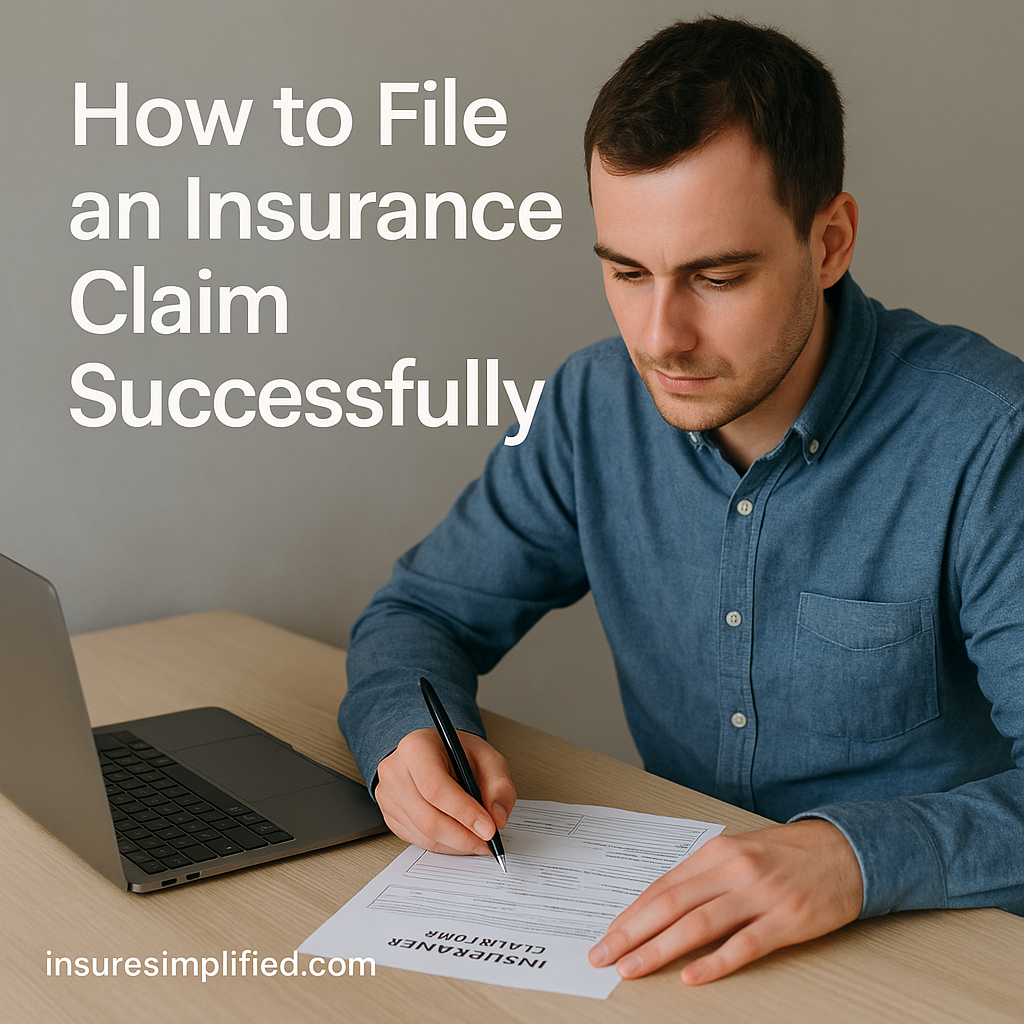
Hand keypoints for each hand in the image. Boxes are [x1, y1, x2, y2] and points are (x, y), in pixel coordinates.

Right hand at [375, 728, 516, 855]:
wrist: (436, 752)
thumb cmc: (458, 753)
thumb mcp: (488, 758)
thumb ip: (499, 786)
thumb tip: (497, 819)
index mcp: (416, 747)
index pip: (436, 788)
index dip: (464, 812)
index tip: (489, 829)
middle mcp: (395, 770)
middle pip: (428, 817)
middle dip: (463, 837)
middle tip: (487, 843)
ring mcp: (387, 795)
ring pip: (423, 834)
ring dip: (456, 844)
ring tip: (478, 842)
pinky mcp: (389, 815)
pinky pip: (417, 840)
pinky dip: (444, 846)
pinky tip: (460, 839)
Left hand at [589, 818, 862, 984]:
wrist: (844, 851)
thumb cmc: (786, 854)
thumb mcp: (738, 853)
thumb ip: (702, 878)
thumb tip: (659, 907)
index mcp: (715, 853)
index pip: (661, 886)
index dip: (630, 914)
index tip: (607, 936)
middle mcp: (732, 870)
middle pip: (670, 904)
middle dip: (631, 933)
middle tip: (603, 956)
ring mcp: (759, 895)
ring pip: (697, 924)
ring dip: (659, 950)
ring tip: (632, 969)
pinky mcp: (786, 920)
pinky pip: (744, 945)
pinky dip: (715, 962)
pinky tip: (691, 976)